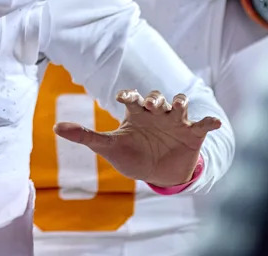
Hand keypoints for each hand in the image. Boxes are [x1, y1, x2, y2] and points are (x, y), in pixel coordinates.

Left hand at [54, 89, 220, 187]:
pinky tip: (212, 123)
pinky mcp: (192, 134)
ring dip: (179, 103)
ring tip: (177, 108)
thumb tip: (55, 127)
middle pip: (158, 97)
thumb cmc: (130, 156)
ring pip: (180, 103)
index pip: (133, 96)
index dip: (130, 94)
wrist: (156, 174)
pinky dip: (209, 121)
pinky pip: (203, 123)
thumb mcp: (107, 146)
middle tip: (152, 106)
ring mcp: (175, 122)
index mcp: (136, 112)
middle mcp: (157, 113)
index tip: (125, 97)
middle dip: (156, 98)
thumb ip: (84, 136)